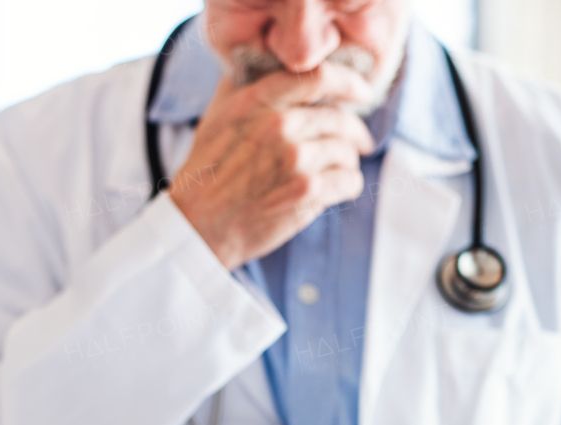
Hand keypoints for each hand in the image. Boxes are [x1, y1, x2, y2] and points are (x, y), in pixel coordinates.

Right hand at [170, 63, 375, 269]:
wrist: (198, 225)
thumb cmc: (206, 172)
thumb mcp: (217, 117)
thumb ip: (244, 86)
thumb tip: (269, 63)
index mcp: (259, 101)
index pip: (319, 76)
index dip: (349, 82)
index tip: (361, 92)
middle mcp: (279, 125)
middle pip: (340, 118)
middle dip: (353, 133)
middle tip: (357, 143)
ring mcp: (295, 159)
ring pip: (347, 152)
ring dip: (346, 163)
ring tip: (334, 171)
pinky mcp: (307, 192)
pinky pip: (350, 181)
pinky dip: (347, 186)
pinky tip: (333, 190)